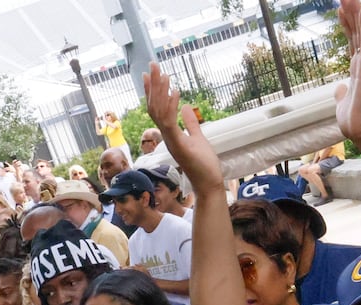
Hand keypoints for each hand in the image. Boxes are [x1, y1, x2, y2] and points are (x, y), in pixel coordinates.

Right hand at [144, 63, 219, 188]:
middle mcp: (167, 137)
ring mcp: (171, 141)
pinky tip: (175, 91)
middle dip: (153, 86)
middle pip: (154, 107)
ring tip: (164, 74)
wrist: (208, 184)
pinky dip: (171, 107)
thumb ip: (191, 123)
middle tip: (152, 65)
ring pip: (159, 113)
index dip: (153, 92)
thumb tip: (186, 108)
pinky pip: (170, 124)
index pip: (157, 109)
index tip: (151, 74)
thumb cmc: (203, 165)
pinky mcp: (179, 146)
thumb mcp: (198, 137)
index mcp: (170, 134)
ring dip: (161, 92)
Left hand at [334, 0, 360, 143]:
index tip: (340, 10)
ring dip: (355, 14)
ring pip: (360, 32)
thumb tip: (339, 88)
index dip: (346, 25)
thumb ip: (341, 92)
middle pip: (355, 32)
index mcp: (356, 68)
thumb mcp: (342, 102)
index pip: (351, 41)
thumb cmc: (353, 118)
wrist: (360, 129)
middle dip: (350, 14)